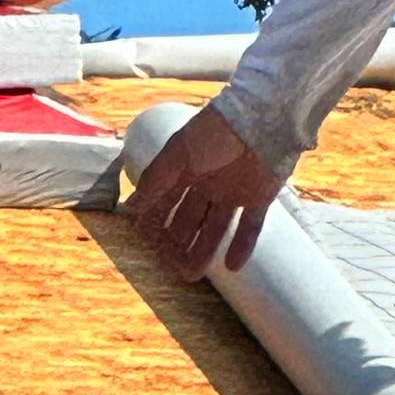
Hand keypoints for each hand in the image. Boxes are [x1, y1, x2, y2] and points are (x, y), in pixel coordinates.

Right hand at [127, 105, 284, 281]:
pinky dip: (242, 246)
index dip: (156, 224)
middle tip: (171, 267)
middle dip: (178, 243)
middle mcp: (208, 182)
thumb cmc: (215, 133)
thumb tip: (131, 209)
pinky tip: (232, 266)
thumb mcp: (177, 155)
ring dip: (203, 250)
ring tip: (191, 274)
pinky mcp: (259, 196)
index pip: (165, 201)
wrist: (262, 120)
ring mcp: (234, 190)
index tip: (149, 246)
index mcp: (186, 168)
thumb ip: (154, 181)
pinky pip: (250, 226)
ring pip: (215, 226)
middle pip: (189, 219)